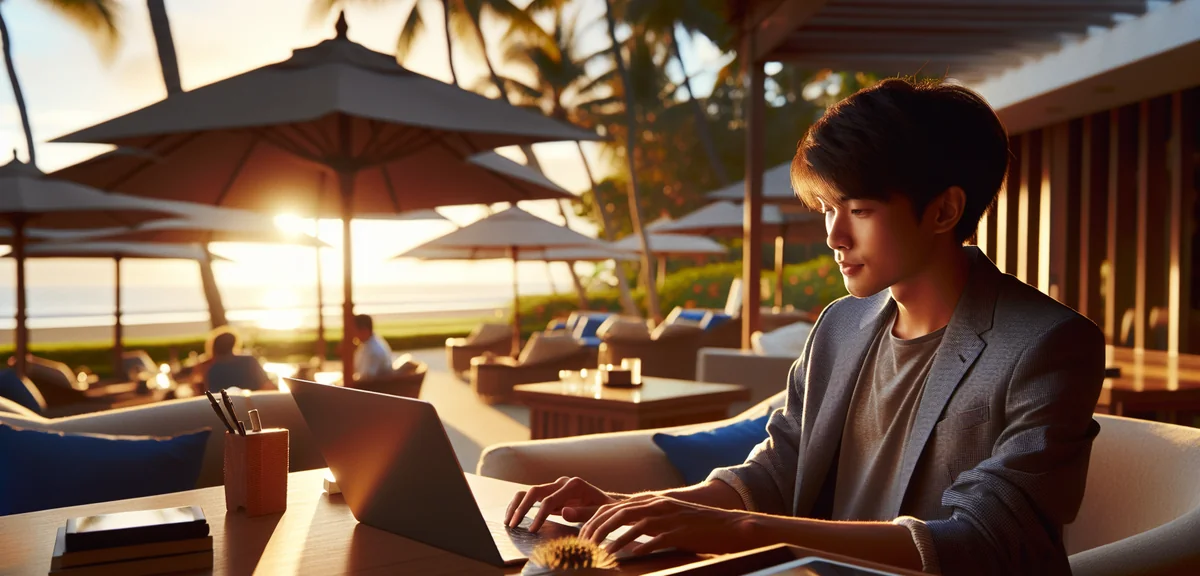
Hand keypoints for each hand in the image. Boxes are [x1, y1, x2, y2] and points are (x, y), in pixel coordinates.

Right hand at [505, 477, 620, 531]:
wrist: (608, 502)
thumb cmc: (605, 509)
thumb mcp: (598, 512)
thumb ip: (583, 512)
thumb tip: (563, 511)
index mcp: (574, 485)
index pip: (550, 500)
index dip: (539, 515)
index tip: (532, 530)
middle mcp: (562, 482)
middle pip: (535, 491)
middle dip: (522, 508)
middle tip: (513, 525)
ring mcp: (555, 486)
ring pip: (529, 491)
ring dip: (517, 505)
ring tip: (508, 521)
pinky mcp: (550, 492)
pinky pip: (531, 496)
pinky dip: (520, 504)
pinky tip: (514, 516)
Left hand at [581, 494, 762, 555]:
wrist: (727, 526)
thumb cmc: (694, 526)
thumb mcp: (666, 518)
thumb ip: (644, 520)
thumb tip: (621, 532)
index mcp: (651, 500)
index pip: (614, 506)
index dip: (594, 520)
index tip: (581, 535)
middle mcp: (658, 504)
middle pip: (619, 513)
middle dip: (597, 529)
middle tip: (584, 545)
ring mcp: (669, 516)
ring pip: (634, 524)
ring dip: (614, 540)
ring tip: (601, 553)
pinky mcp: (680, 531)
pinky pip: (657, 538)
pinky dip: (642, 547)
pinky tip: (630, 556)